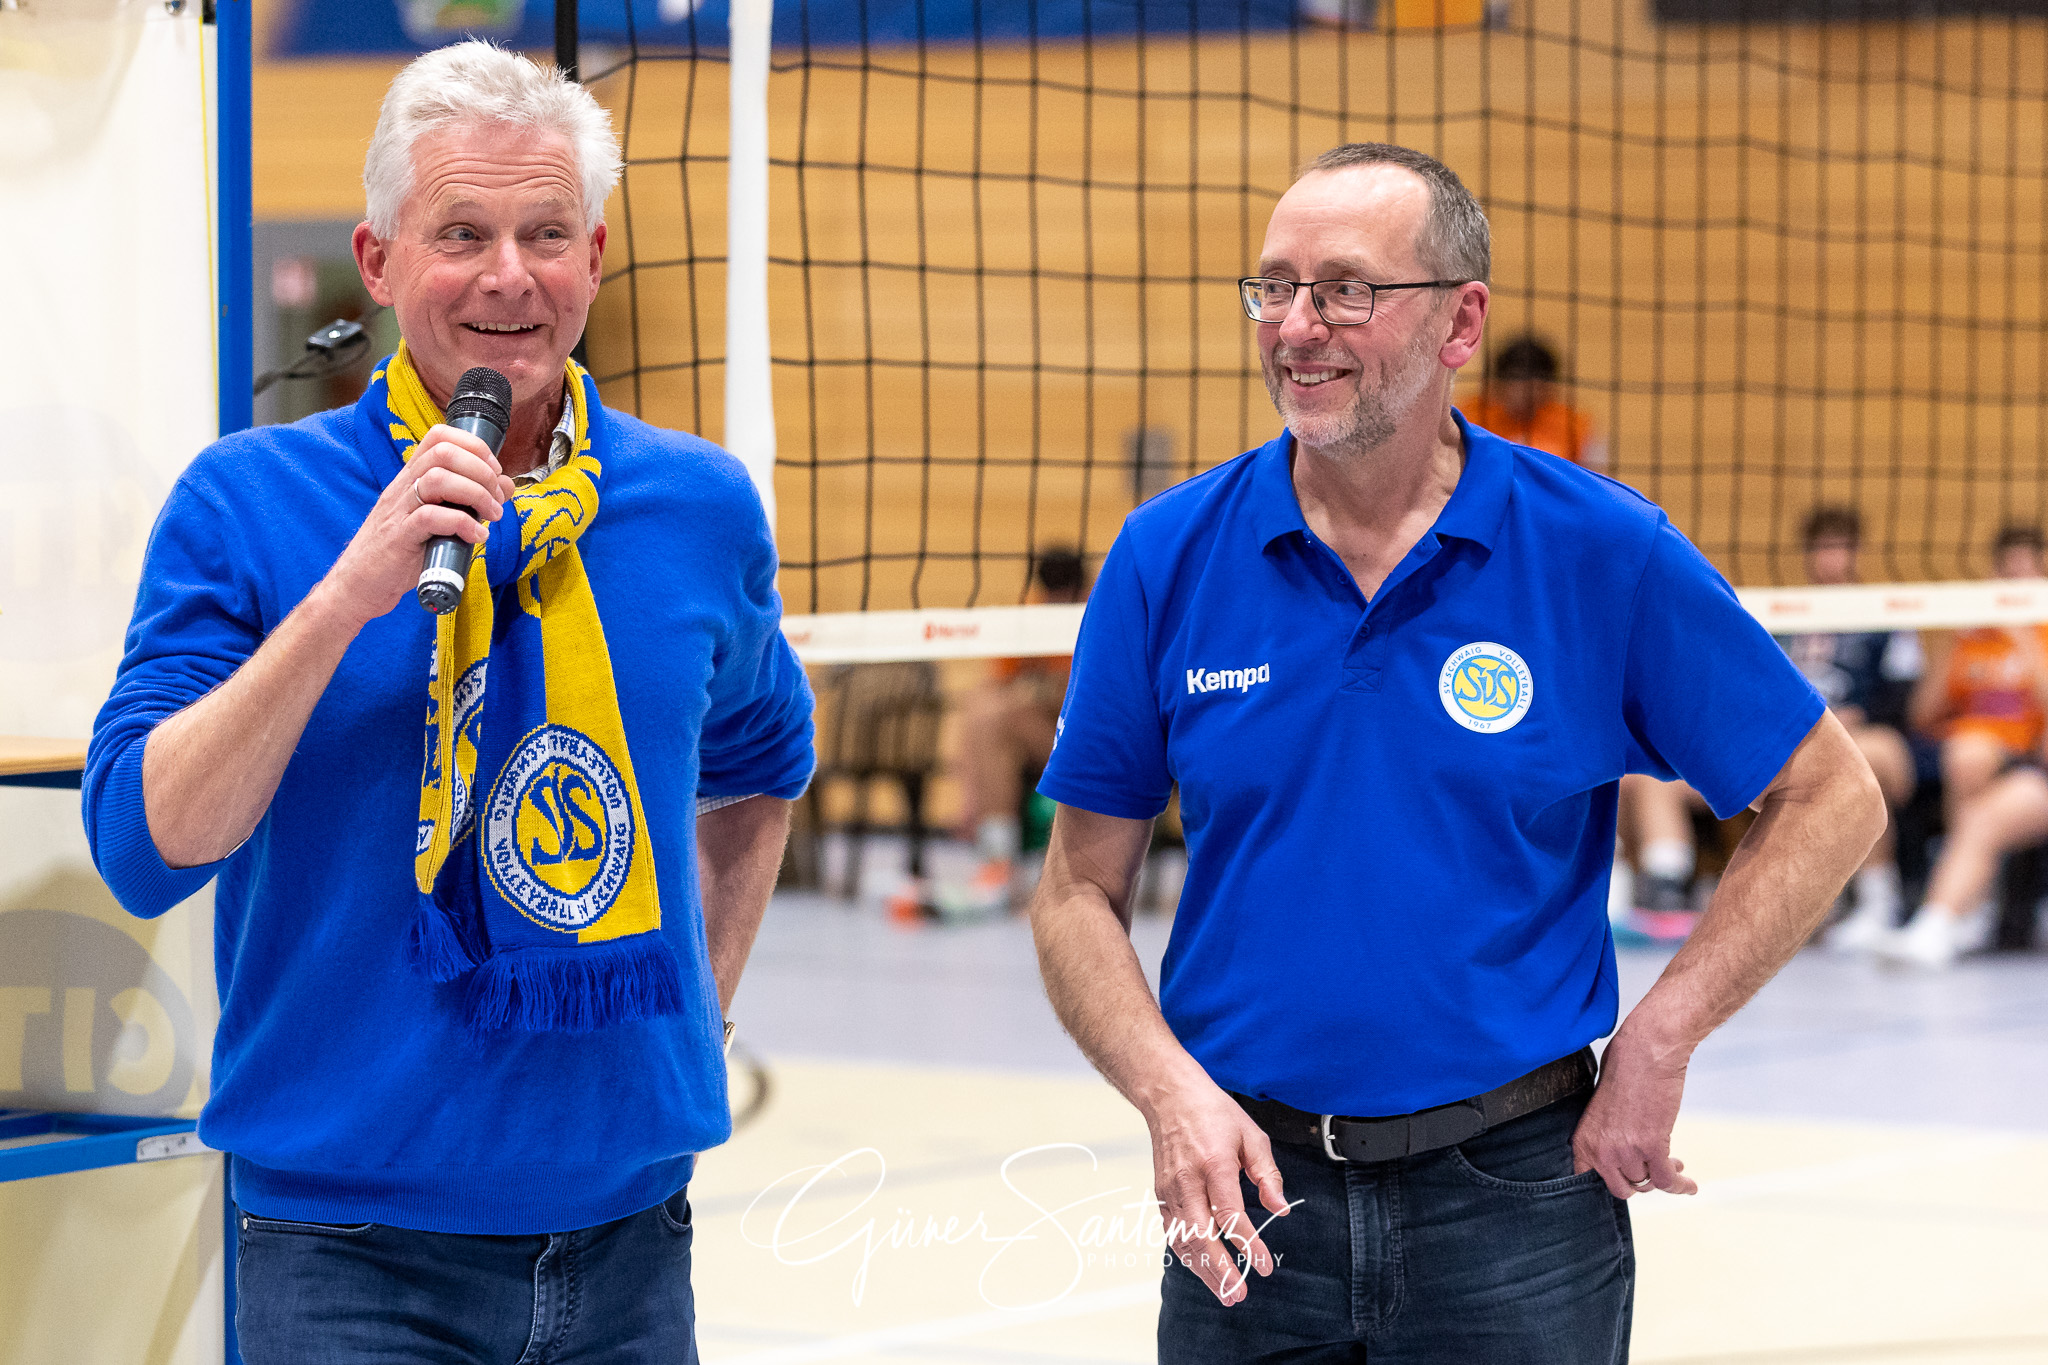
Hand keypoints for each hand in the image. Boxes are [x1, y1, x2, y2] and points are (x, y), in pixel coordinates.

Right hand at [320, 425, 517, 626]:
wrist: (360, 581)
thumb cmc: (403, 550)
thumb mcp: (440, 518)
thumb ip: (469, 499)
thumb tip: (505, 485)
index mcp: (412, 477)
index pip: (439, 436)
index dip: (474, 446)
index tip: (494, 471)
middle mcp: (404, 486)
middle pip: (444, 453)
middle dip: (481, 471)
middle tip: (496, 499)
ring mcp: (399, 509)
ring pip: (438, 479)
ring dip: (476, 494)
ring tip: (491, 516)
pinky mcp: (399, 536)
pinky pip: (431, 517)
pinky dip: (462, 524)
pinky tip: (476, 537)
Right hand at [1146, 1078, 1291, 1305]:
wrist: (1170, 1098)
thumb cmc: (1212, 1113)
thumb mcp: (1252, 1136)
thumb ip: (1267, 1174)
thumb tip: (1280, 1209)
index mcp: (1214, 1164)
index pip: (1230, 1215)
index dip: (1248, 1244)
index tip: (1265, 1266)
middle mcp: (1188, 1180)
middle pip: (1201, 1235)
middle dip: (1220, 1270)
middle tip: (1240, 1294)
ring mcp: (1170, 1189)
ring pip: (1184, 1240)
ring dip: (1203, 1271)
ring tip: (1226, 1293)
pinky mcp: (1161, 1195)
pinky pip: (1173, 1233)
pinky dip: (1187, 1256)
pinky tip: (1204, 1271)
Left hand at [1571, 1031, 1698, 1199]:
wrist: (1646, 1051)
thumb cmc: (1623, 1069)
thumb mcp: (1600, 1109)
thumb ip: (1605, 1136)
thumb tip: (1620, 1157)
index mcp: (1582, 1140)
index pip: (1588, 1181)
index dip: (1611, 1182)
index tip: (1626, 1182)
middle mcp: (1600, 1151)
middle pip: (1622, 1187)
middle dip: (1639, 1181)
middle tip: (1652, 1168)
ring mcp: (1626, 1151)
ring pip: (1647, 1182)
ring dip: (1661, 1174)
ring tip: (1674, 1162)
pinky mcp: (1652, 1146)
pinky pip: (1667, 1180)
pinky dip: (1680, 1185)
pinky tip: (1689, 1184)